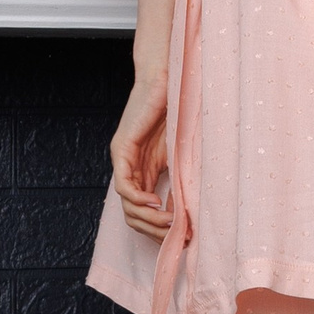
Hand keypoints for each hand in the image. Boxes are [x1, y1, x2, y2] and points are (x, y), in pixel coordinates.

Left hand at [111, 66, 172, 239]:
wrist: (166, 78)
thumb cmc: (177, 109)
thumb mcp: (180, 152)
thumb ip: (180, 176)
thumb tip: (192, 209)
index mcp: (143, 170)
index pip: (143, 211)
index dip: (158, 228)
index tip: (178, 235)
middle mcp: (129, 168)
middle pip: (132, 214)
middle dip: (153, 229)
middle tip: (174, 234)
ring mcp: (123, 159)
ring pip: (127, 204)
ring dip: (148, 219)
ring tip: (169, 222)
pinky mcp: (121, 149)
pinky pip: (123, 185)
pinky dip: (138, 199)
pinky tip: (156, 204)